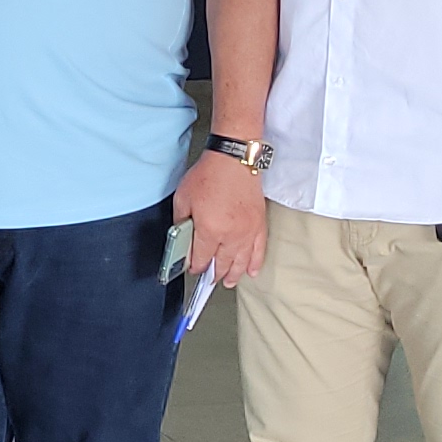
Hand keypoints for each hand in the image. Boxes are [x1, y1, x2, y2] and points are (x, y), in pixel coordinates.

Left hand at [176, 150, 266, 288]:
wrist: (234, 159)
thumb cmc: (209, 174)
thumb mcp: (183, 199)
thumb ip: (182, 223)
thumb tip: (182, 241)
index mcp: (210, 230)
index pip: (201, 258)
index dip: (195, 267)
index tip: (193, 268)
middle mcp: (231, 235)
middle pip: (222, 264)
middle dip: (214, 274)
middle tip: (210, 279)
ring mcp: (248, 231)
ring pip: (241, 261)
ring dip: (234, 274)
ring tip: (229, 282)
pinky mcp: (259, 224)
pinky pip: (259, 250)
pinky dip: (255, 263)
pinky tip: (252, 271)